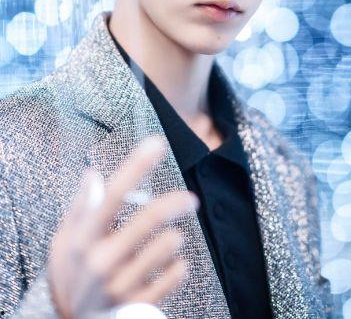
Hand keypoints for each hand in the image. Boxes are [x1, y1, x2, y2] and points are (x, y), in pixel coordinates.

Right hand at [46, 136, 198, 318]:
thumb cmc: (70, 275)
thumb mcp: (64, 242)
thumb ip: (80, 208)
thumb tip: (92, 175)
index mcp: (84, 238)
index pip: (115, 193)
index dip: (138, 165)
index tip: (157, 143)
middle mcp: (102, 260)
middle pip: (148, 219)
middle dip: (175, 203)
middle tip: (189, 199)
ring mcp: (120, 285)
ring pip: (165, 247)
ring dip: (174, 238)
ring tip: (171, 238)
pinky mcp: (136, 305)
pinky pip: (173, 278)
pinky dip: (179, 267)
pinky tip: (174, 265)